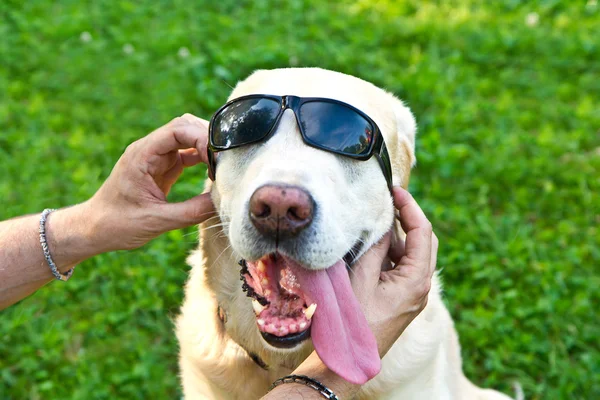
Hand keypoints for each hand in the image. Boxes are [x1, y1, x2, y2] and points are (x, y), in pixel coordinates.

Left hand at [83, 114, 215, 252]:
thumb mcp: (156, 221)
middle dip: (209, 137)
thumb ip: (190, 212)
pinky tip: (213, 173)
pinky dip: (203, 159)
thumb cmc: (117, 224)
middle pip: (185, 126)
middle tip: (226, 160)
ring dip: (207, 147)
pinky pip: (187, 153)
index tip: (217, 160)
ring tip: (223, 165)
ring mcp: (156, 157)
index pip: (178, 129)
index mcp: (142, 155)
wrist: (94, 229)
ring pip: (188, 137)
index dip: (202, 138)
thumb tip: (221, 202)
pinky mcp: (163, 168)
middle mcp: (149, 150)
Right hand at [350, 187, 437, 356]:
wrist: (350, 357)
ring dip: (399, 234)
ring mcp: (413, 293)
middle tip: (389, 200)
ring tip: (378, 217)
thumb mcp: (362, 278)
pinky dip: (392, 251)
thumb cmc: (355, 320)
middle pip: (424, 240)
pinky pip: (403, 266)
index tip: (395, 190)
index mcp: (416, 280)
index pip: (422, 232)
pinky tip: (374, 243)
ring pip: (414, 253)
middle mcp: (421, 286)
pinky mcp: (403, 297)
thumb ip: (376, 247)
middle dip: (409, 217)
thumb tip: (383, 222)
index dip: (410, 207)